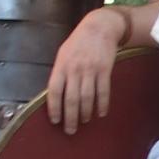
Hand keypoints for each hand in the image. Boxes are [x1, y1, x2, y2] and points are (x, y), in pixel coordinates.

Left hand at [46, 8, 122, 134]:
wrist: (99, 28)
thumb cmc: (78, 42)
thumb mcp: (63, 54)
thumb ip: (60, 73)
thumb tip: (57, 95)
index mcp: (61, 66)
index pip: (54, 91)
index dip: (54, 108)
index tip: (55, 121)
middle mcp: (74, 69)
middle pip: (71, 99)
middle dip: (70, 118)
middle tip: (70, 131)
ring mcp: (90, 70)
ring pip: (87, 98)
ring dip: (85, 113)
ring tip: (84, 122)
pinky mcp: (105, 70)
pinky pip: (103, 92)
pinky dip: (102, 105)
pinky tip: (101, 113)